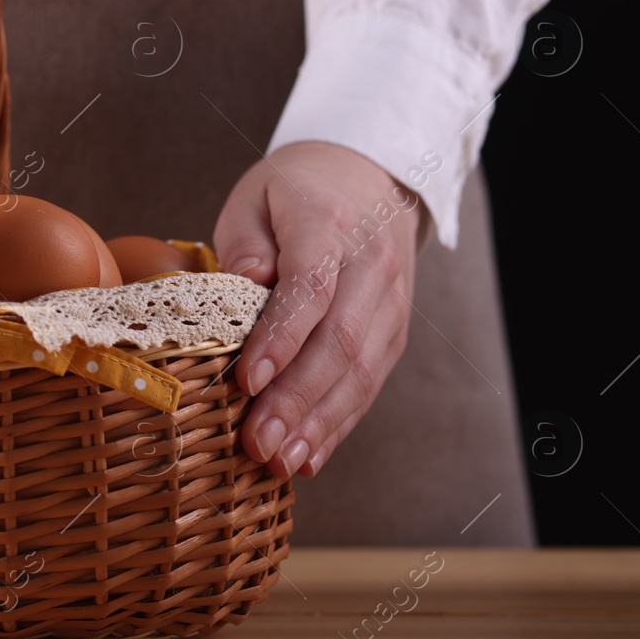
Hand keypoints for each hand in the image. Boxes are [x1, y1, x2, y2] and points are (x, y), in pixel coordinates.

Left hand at [213, 141, 420, 479]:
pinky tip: (309, 455)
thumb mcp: (255, 197)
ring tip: (279, 462)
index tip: (248, 381)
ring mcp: (392, 300)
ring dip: (319, 424)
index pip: (311, 287)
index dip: (281, 339)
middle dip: (296, 400)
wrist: (368, 176)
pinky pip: (370, 382)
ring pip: (361, 371)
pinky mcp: (395, 329)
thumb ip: (245, 242)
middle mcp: (373, 263)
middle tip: (257, 443)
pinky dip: (338, 423)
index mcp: (330, 222)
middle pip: (339, 341)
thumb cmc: (295, 191)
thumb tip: (244, 286)